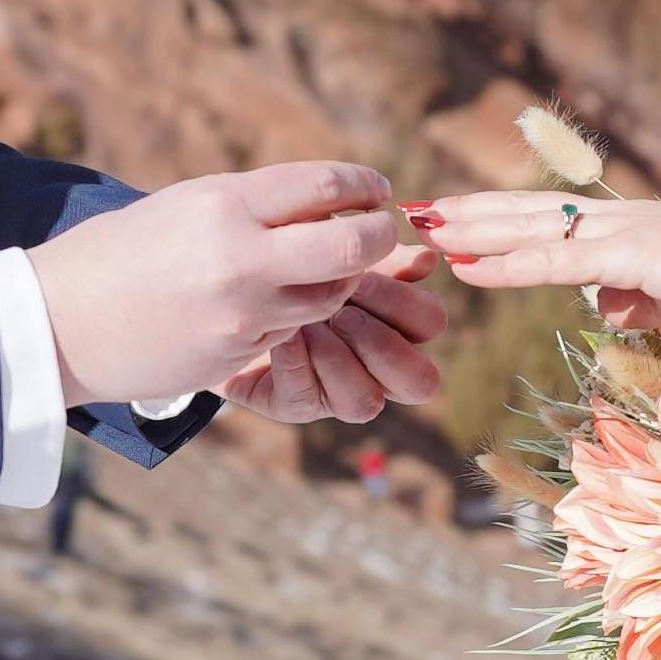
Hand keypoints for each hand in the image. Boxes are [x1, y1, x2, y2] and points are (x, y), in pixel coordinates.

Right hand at [31, 164, 407, 406]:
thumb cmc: (120, 252)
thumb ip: (255, 204)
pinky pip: (290, 331)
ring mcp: (243, 314)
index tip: (375, 189)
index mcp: (224, 205)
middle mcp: (241, 258)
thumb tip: (325, 203)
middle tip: (381, 231)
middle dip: (379, 236)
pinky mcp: (237, 356)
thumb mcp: (186, 205)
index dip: (364, 185)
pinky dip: (294, 315)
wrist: (60, 323)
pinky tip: (268, 303)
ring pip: (331, 297)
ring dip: (340, 282)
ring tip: (322, 268)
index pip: (326, 186)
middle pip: (353, 246)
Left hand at [221, 251, 448, 424]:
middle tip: (341, 312)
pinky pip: (307, 399)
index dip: (403, 303)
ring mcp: (339, 394)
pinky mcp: (295, 405)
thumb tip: (426, 260)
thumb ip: (379, 256)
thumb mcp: (335, 254)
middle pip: (420, 381)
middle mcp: (379, 368)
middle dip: (380, 343)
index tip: (361, 274)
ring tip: (307, 323)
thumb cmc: (297, 264)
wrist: (229, 286)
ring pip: (366, 403)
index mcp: (399, 324)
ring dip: (337, 358)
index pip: (431, 324)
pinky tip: (281, 336)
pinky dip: (295, 363)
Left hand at [409, 189, 660, 340]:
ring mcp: (624, 232)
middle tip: (418, 209)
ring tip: (427, 228)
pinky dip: (507, 264)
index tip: (455, 219)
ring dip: (476, 229)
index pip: (551, 217)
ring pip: (533, 227)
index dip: (500, 216)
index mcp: (627, 228)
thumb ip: (636, 299)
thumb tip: (604, 305)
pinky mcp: (631, 256)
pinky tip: (467, 267)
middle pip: (530, 209)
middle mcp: (619, 219)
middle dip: (473, 210)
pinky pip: (557, 262)